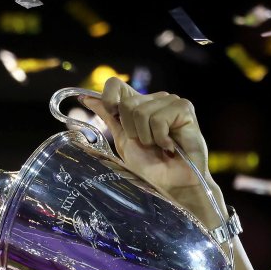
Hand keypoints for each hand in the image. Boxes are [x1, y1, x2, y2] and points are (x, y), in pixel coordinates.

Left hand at [80, 77, 213, 200]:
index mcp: (139, 104)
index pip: (115, 85)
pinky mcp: (184, 109)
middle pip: (126, 103)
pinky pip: (158, 119)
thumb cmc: (150, 166)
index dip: (108, 98)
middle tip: (147, 144)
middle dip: (131, 130)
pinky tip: (170, 146)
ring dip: (147, 137)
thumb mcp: (123, 139)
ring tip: (160, 146)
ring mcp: (171, 102)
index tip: (113, 116)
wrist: (171, 184)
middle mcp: (155, 99)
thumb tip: (86, 98)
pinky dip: (160, 138)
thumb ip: (109, 117)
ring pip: (141, 112)